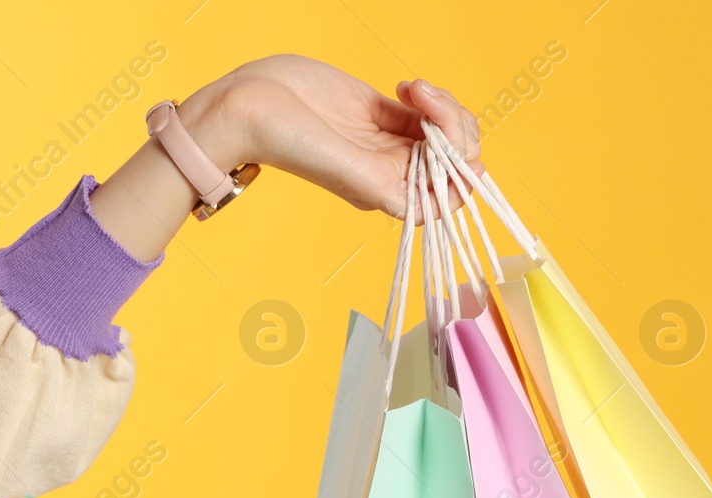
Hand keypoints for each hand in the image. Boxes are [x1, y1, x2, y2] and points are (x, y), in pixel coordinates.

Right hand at [90, 55, 481, 259]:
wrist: (248, 106)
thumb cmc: (286, 142)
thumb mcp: (349, 171)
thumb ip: (395, 184)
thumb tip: (446, 191)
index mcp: (390, 194)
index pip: (449, 197)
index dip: (463, 172)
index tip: (454, 145)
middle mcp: (393, 171)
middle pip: (454, 158)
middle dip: (453, 124)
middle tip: (425, 98)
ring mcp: (388, 141)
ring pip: (445, 131)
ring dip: (441, 104)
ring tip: (412, 87)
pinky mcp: (381, 112)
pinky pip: (426, 111)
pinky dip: (428, 96)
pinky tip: (406, 86)